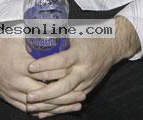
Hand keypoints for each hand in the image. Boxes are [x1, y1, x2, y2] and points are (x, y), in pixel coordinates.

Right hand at [0, 36, 81, 115]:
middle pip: (46, 93)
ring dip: (57, 107)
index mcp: (22, 64)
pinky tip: (54, 112)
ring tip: (74, 106)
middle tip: (82, 95)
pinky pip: (26, 108)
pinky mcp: (9, 98)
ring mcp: (12, 92)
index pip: (47, 73)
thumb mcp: (19, 37)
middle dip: (65, 96)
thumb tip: (59, 31)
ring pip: (38, 105)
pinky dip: (42, 111)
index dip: (64, 76)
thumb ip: (38, 37)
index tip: (78, 77)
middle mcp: (18, 81)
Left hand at [24, 15, 139, 116]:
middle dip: (45, 92)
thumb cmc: (92, 36)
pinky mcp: (87, 89)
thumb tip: (37, 31)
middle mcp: (84, 69)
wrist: (113, 46)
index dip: (46, 65)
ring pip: (66, 96)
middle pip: (64, 84)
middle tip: (29, 95)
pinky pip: (70, 101)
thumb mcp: (77, 32)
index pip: (62, 61)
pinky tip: (42, 112)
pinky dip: (55, 108)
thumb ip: (59, 35)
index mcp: (80, 53)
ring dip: (48, 103)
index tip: (30, 67)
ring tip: (31, 106)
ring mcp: (86, 81)